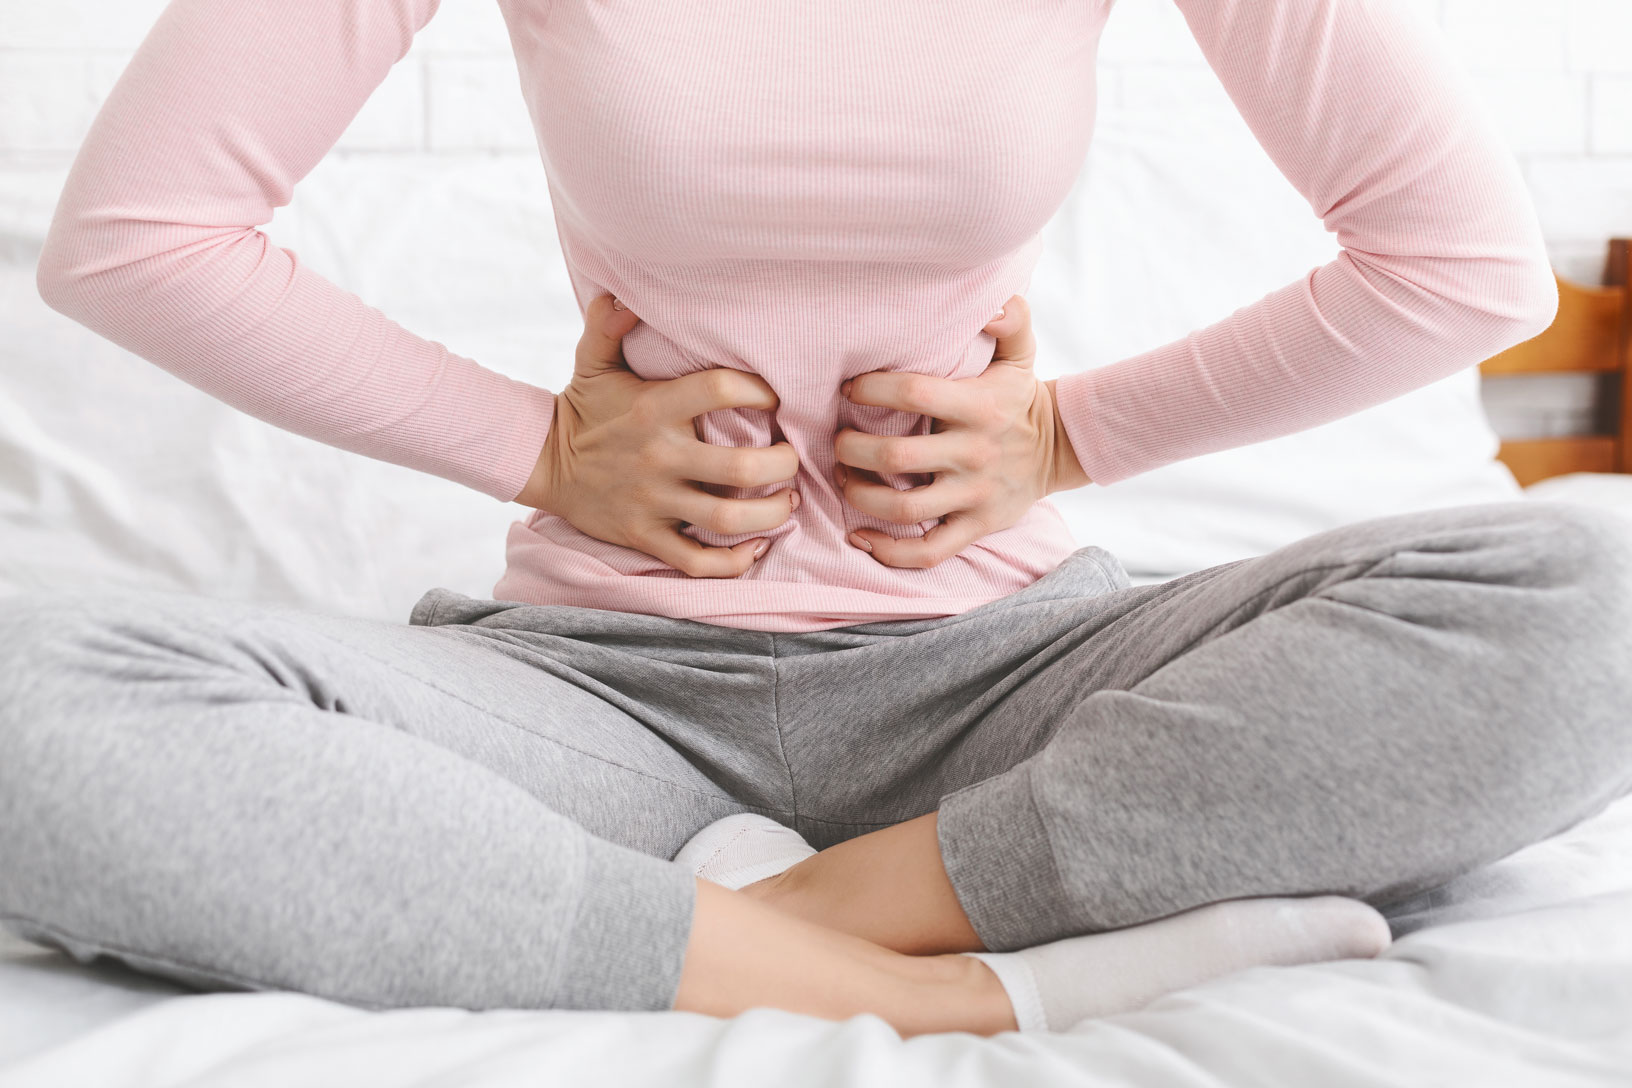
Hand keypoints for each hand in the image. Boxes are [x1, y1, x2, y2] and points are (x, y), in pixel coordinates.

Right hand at [515, 294, 799, 577]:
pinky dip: (733, 562)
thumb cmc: (583, 410)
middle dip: (783, 463)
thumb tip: (624, 295)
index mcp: (653, 409)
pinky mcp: (645, 536)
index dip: (759, 389)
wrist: (542, 464)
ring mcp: (652, 501)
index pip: (720, 389)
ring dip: (771, 514)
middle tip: (793, 457)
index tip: (774, 396)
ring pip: (727, 519)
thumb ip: (608, 324)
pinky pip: (697, 560)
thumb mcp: (592, 362)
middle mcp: (658, 457)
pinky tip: (755, 548)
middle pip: (740, 468)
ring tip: (788, 501)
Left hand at [833, 294, 1088, 568]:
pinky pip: (928, 550)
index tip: (850, 389)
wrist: (1061, 450)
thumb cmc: (1021, 397)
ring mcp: (974, 495)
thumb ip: (1012, 319)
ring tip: (845, 479)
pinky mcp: (976, 526)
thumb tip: (994, 305)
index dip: (871, 391)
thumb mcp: (1021, 354)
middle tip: (838, 441)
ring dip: (860, 495)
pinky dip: (889, 551)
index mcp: (978, 407)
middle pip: (896, 456)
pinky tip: (860, 535)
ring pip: (904, 508)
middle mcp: (974, 453)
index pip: (913, 394)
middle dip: (852, 449)